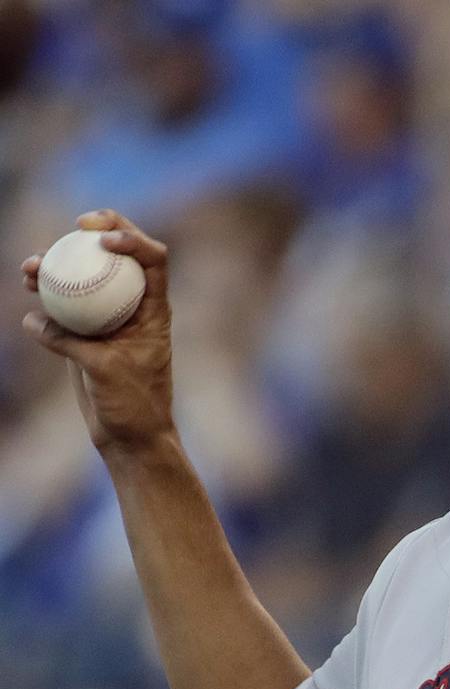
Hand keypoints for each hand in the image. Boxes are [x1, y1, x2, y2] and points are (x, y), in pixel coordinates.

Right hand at [20, 210, 174, 453]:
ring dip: (60, 261)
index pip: (153, 261)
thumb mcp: (105, 371)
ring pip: (85, 276)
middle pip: (117, 255)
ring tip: (34, 265)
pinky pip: (63, 303)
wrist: (129, 435)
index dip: (133, 239)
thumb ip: (72, 343)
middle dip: (97, 231)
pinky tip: (29, 287)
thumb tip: (34, 320)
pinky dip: (46, 293)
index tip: (105, 241)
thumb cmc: (134, 405)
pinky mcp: (84, 331)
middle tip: (77, 225)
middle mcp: (132, 306)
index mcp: (153, 310)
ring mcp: (106, 316)